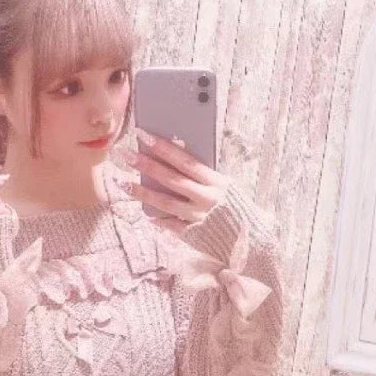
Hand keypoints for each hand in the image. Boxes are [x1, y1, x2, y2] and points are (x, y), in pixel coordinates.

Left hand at [114, 127, 229, 236]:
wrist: (253, 239)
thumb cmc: (237, 208)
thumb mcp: (226, 187)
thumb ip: (204, 177)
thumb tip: (176, 161)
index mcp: (217, 183)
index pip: (186, 162)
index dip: (164, 148)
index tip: (144, 136)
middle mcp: (207, 200)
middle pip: (172, 180)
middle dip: (147, 166)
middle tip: (126, 156)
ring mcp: (199, 219)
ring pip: (166, 203)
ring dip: (142, 193)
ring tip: (122, 183)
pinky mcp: (194, 235)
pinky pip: (171, 226)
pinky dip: (158, 220)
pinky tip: (144, 213)